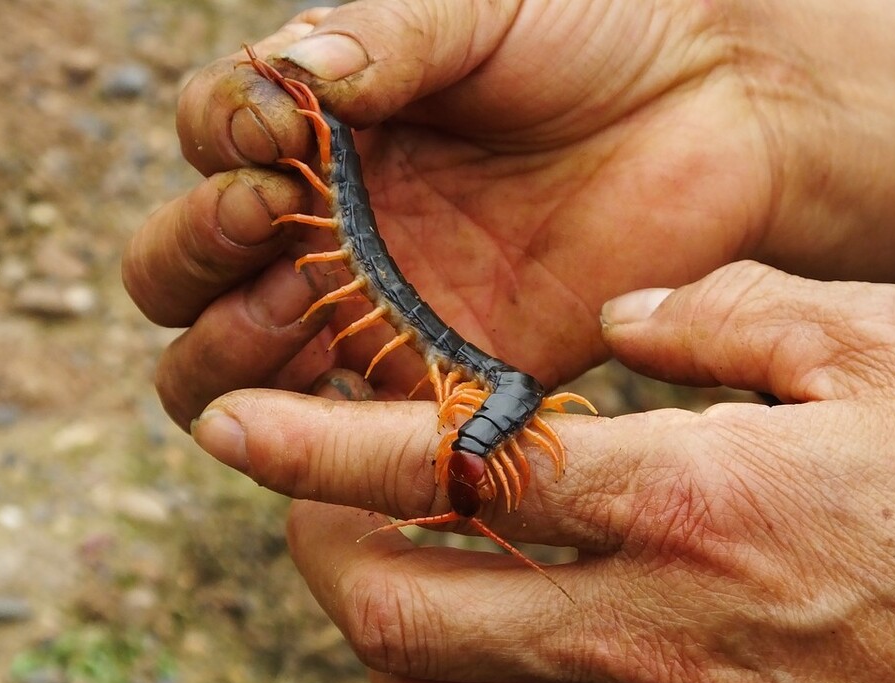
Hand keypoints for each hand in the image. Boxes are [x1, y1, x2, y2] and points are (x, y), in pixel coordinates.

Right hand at [123, 0, 894, 427]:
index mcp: (322, 129)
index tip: (279, 135)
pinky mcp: (435, 378)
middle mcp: (327, 224)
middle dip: (193, 255)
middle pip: (176, 273)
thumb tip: (282, 84)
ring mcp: (374, 310)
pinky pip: (338, 429)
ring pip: (225, 364)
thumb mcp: (475, 7)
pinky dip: (309, 422)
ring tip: (301, 295)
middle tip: (269, 220)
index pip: (204, 144)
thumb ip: (377, 40)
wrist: (718, 108)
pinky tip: (348, 368)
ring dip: (225, 343)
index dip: (216, 146)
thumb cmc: (597, 32)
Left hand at [191, 262, 894, 682]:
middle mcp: (647, 630)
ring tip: (401, 582)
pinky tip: (503, 670)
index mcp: (689, 501)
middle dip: (319, 554)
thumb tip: (622, 316)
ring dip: (384, 644)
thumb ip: (732, 309)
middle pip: (397, 615)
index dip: (316, 446)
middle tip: (320, 508)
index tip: (235, 426)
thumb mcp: (887, 346)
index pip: (453, 471)